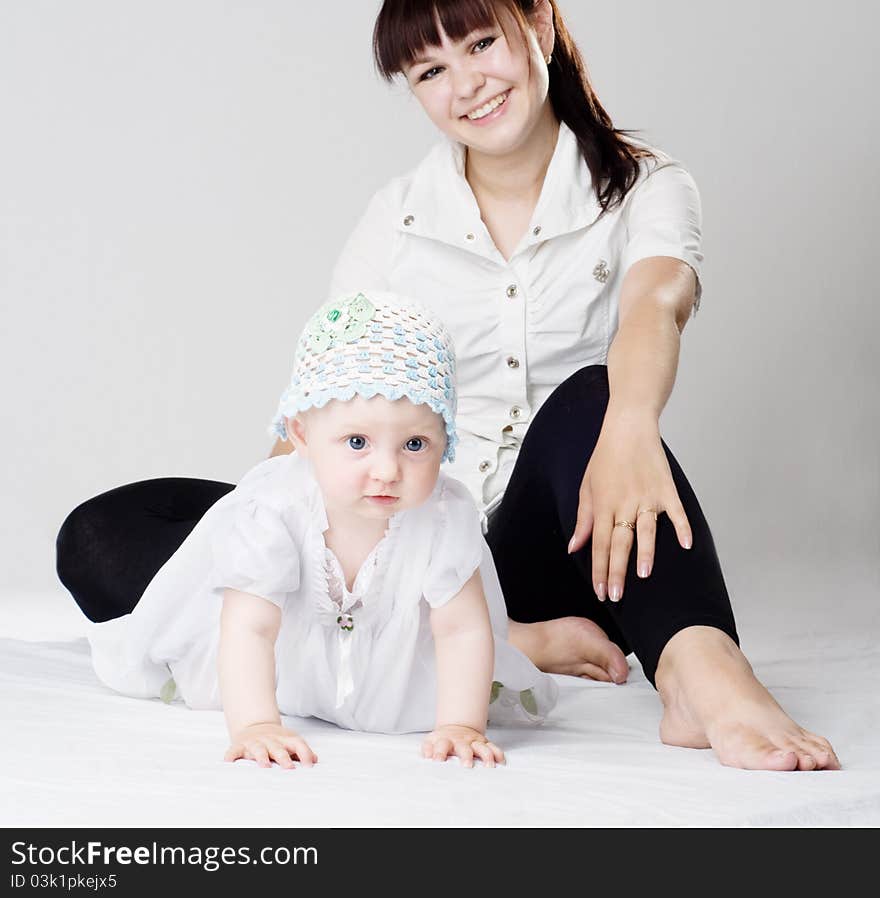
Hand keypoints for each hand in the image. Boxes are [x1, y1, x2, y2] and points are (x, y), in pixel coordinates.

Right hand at [224, 723, 316, 768]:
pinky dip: (231, 756)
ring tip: (265, 766)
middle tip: (289, 768)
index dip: (305, 753)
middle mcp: (270, 740)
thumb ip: (302, 751)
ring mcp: (254, 742)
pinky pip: (234, 751)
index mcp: (285, 739)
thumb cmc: (276, 740)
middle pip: (278, 748)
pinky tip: (229, 762)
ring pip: (258, 749)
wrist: (255, 726)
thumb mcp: (290, 742)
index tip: (309, 766)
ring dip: (261, 757)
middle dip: (283, 757)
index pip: (298, 744)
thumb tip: (315, 760)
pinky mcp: (240, 746)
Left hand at [421, 725, 504, 767]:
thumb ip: (427, 748)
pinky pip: (493, 748)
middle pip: (464, 748)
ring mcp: (474, 742)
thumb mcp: (431, 741)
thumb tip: (426, 756)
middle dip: (466, 756)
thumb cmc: (443, 740)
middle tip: (467, 766)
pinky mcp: (484, 743)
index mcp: (446, 740)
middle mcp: (461, 741)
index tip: (437, 761)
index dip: (439, 753)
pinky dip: (498, 754)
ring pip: (482, 748)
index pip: (441, 745)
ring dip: (486, 756)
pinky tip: (501, 762)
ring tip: (489, 766)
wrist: (456, 727)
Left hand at [567, 410, 691, 602]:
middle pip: (620, 543)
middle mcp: (624, 503)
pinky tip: (686, 546)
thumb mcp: (586, 486)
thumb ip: (583, 519)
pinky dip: (682, 528)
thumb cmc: (605, 457)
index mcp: (603, 504)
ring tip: (643, 575)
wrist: (628, 427)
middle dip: (617, 571)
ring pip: (646, 531)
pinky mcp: (666, 489)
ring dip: (644, 553)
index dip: (599, 569)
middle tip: (616, 595)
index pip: (600, 544)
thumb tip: (575, 546)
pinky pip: (676, 512)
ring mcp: (647, 496)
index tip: (601, 591)